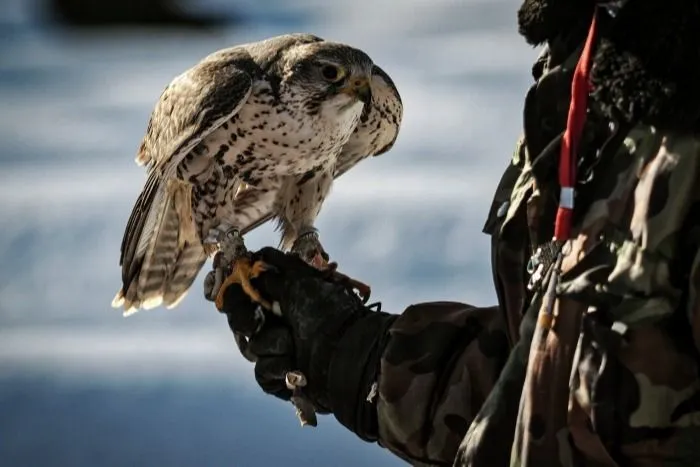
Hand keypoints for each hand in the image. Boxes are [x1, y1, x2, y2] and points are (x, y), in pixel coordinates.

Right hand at [205, 247, 373, 416]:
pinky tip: (293, 369)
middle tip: (252, 324)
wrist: (350, 353)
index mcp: (286, 298)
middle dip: (246, 320)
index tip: (240, 292)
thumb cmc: (329, 313)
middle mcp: (282, 323)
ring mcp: (283, 350)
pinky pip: (263, 372)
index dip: (239, 295)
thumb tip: (257, 260)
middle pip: (245, 321)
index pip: (250, 294)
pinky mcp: (283, 377)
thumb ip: (273, 274)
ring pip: (254, 347)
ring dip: (271, 344)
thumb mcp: (301, 283)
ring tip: (292, 345)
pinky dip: (276, 368)